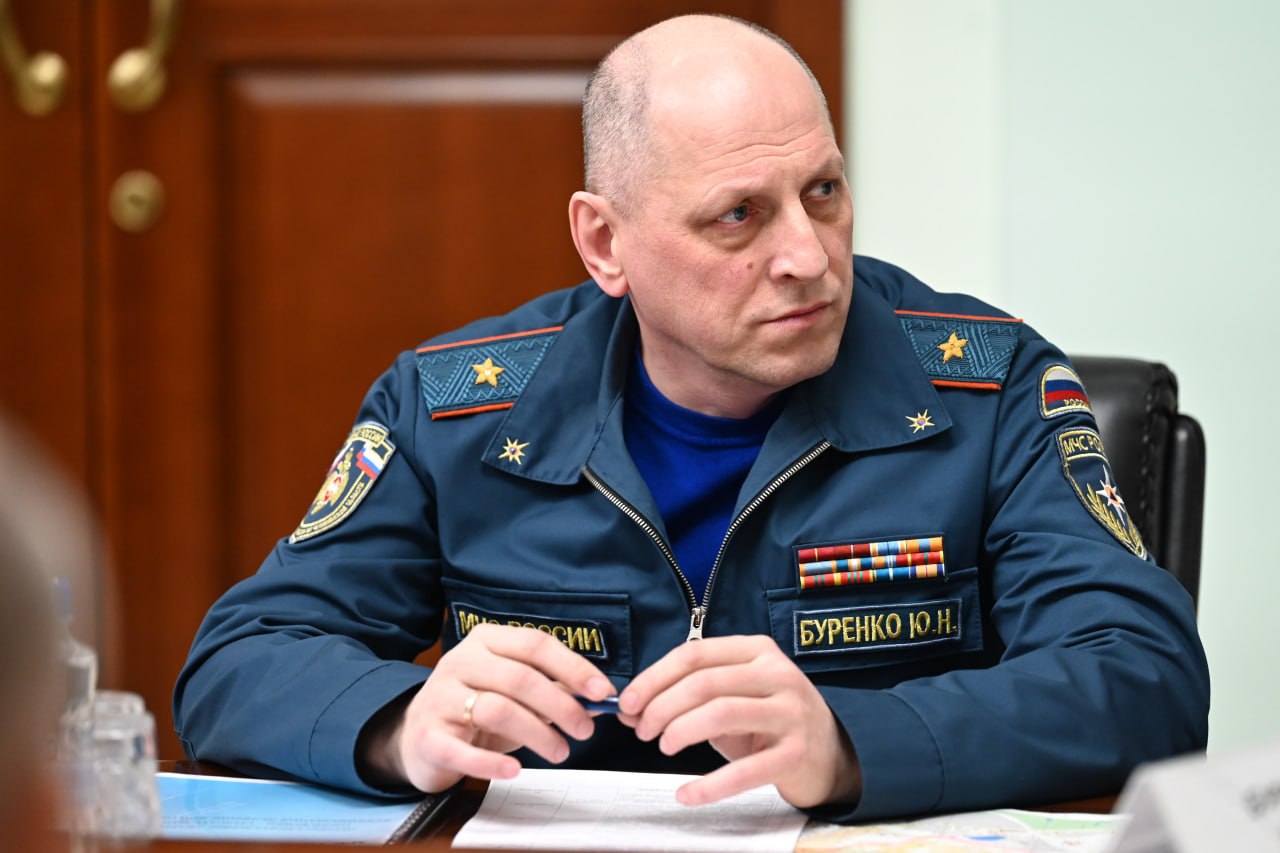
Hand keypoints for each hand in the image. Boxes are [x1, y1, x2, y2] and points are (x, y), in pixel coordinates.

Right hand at [367, 623, 615, 792]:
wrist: (416, 735)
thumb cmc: (474, 710)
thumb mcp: (512, 692)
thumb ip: (550, 690)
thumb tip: (597, 699)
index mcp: (485, 642)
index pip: (535, 645)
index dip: (573, 667)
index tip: (602, 692)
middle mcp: (460, 662)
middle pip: (520, 678)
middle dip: (560, 705)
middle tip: (584, 729)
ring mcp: (441, 698)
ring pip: (497, 710)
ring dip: (537, 733)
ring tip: (560, 751)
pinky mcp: (428, 736)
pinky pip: (463, 750)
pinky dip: (491, 763)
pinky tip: (515, 770)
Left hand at [617, 635, 860, 808]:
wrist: (831, 752)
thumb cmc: (769, 721)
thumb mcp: (732, 698)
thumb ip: (686, 698)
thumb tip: (631, 709)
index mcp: (757, 651)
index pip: (695, 654)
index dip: (654, 677)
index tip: (627, 701)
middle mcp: (777, 674)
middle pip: (704, 683)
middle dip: (662, 707)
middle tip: (642, 730)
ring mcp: (790, 713)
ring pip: (721, 713)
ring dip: (680, 731)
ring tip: (663, 747)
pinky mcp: (796, 754)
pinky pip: (744, 771)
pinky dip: (708, 785)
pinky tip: (686, 794)